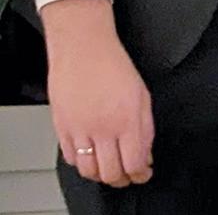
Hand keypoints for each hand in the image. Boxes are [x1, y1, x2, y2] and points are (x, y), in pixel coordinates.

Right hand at [40, 0, 154, 187]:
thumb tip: (145, 153)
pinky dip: (81, 163)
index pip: (134, 163)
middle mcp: (102, 128)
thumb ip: (145, 127)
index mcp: (127, 119)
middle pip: (111, 173)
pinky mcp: (62, 128)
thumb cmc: (113, 66)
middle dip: (122, 179)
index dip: (140, 174)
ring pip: (88, 170)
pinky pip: (70, 158)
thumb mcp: (142, 95)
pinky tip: (90, 156)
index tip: (143, 173)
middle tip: (127, 176)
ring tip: (109, 168)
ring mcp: (80, 130)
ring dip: (101, 174)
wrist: (83, 50)